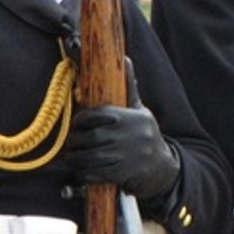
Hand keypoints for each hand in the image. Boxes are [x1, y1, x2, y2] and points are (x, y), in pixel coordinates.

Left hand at [64, 64, 179, 207]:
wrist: (163, 168)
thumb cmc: (147, 135)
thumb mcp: (141, 111)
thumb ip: (129, 88)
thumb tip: (125, 59)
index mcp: (131, 117)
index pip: (96, 115)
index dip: (80, 120)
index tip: (76, 125)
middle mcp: (128, 135)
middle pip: (90, 137)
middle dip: (75, 141)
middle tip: (70, 143)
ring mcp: (126, 156)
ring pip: (91, 156)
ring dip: (76, 158)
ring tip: (72, 156)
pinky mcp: (122, 174)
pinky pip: (96, 173)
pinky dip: (84, 173)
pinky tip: (81, 171)